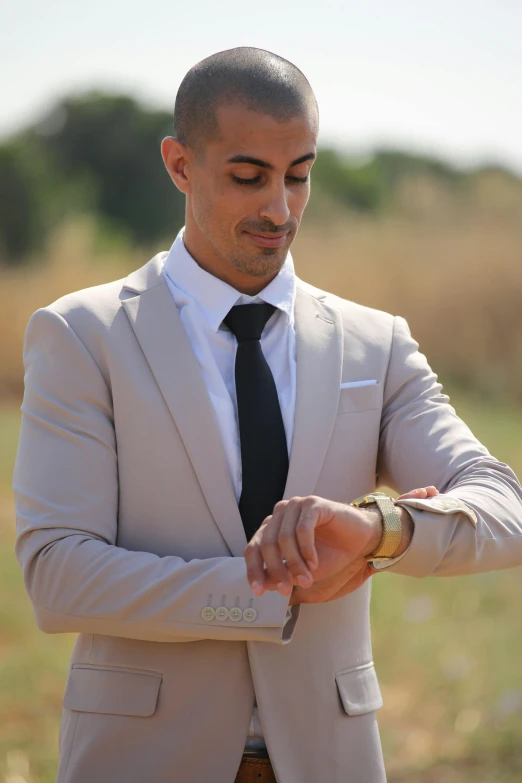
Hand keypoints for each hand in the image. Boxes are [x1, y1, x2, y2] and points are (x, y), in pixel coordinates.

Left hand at [244, 485, 437, 603]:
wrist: (362, 540)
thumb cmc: (332, 553)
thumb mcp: (303, 570)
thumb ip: (283, 574)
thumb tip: (263, 584)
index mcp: (273, 527)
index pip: (253, 547)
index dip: (254, 570)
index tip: (258, 591)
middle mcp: (281, 513)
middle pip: (267, 544)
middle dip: (276, 570)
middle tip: (285, 590)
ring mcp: (296, 506)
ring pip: (284, 538)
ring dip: (295, 563)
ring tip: (307, 579)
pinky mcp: (313, 504)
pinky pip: (303, 529)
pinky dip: (307, 550)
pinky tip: (314, 564)